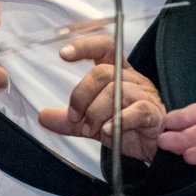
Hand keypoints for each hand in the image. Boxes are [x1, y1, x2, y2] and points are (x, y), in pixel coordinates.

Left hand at [37, 34, 162, 161]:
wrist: (151, 149)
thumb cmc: (125, 128)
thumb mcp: (91, 122)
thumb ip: (69, 119)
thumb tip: (42, 116)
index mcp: (118, 73)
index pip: (104, 48)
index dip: (85, 46)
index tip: (64, 54)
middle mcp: (132, 79)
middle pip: (102, 73)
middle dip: (82, 96)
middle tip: (76, 118)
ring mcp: (144, 94)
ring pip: (115, 92)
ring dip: (96, 113)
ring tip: (92, 129)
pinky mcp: (153, 113)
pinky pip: (135, 111)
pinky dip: (117, 121)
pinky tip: (108, 131)